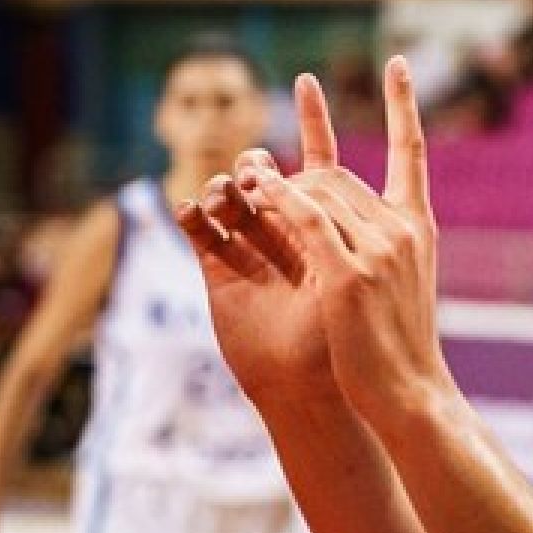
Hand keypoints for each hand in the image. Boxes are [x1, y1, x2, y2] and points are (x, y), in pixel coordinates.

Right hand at [176, 90, 341, 405]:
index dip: (306, 145)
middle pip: (268, 176)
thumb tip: (322, 175)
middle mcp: (290, 231)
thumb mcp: (342, 275)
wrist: (307, 387)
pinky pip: (199, 229)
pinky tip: (191, 211)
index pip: (318, 169)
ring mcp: (253, 246)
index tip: (291, 161)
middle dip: (259, 170)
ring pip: (231, 197)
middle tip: (256, 177)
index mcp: (329, 227)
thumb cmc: (339, 335)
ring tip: (224, 197)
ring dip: (224, 188)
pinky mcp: (219, 267)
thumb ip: (328, 231)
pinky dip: (191, 214)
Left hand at [241, 57, 453, 427]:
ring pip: (316, 191)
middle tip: (255, 181)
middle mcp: (402, 228)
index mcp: (418, 227)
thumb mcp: (395, 282)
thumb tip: (332, 210)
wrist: (409, 391)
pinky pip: (302, 219)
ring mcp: (378, 249)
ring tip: (242, 184)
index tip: (399, 62)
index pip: (412, 152)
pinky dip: (275, 198)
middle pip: (337, 174)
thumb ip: (373, 241)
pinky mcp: (349, 273)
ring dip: (274, 186)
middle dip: (295, 174)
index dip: (404, 104)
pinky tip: (252, 187)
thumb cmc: (395, 345)